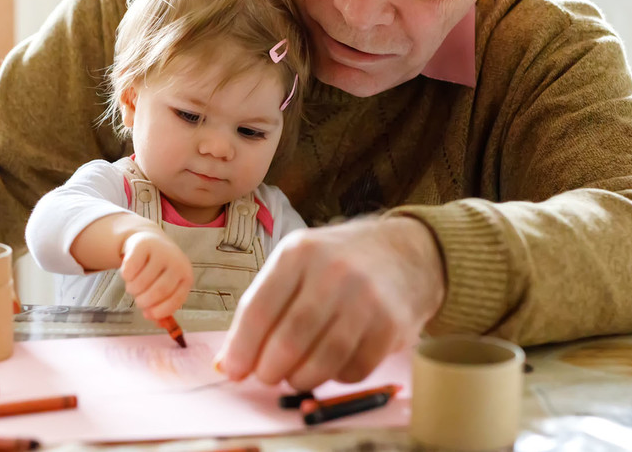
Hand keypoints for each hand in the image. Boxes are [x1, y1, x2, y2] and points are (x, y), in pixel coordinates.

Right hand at [119, 230, 192, 320]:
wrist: (149, 240)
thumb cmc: (159, 270)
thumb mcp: (166, 286)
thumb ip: (163, 305)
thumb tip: (159, 325)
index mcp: (186, 276)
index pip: (176, 299)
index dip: (161, 310)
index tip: (148, 315)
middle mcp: (177, 262)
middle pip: (160, 291)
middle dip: (144, 301)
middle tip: (138, 301)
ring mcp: (161, 252)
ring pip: (142, 281)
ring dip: (133, 289)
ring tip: (133, 286)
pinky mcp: (143, 245)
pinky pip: (130, 269)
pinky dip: (126, 276)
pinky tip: (128, 274)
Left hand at [214, 216, 445, 390]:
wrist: (404, 253)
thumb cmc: (337, 263)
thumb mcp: (296, 265)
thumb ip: (262, 307)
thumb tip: (227, 362)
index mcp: (299, 253)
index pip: (258, 309)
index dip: (241, 348)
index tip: (233, 371)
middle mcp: (333, 272)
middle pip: (289, 339)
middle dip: (269, 369)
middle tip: (266, 376)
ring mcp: (366, 299)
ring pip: (322, 360)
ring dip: (300, 379)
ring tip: (295, 376)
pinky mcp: (391, 326)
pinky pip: (353, 369)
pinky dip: (335, 378)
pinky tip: (330, 367)